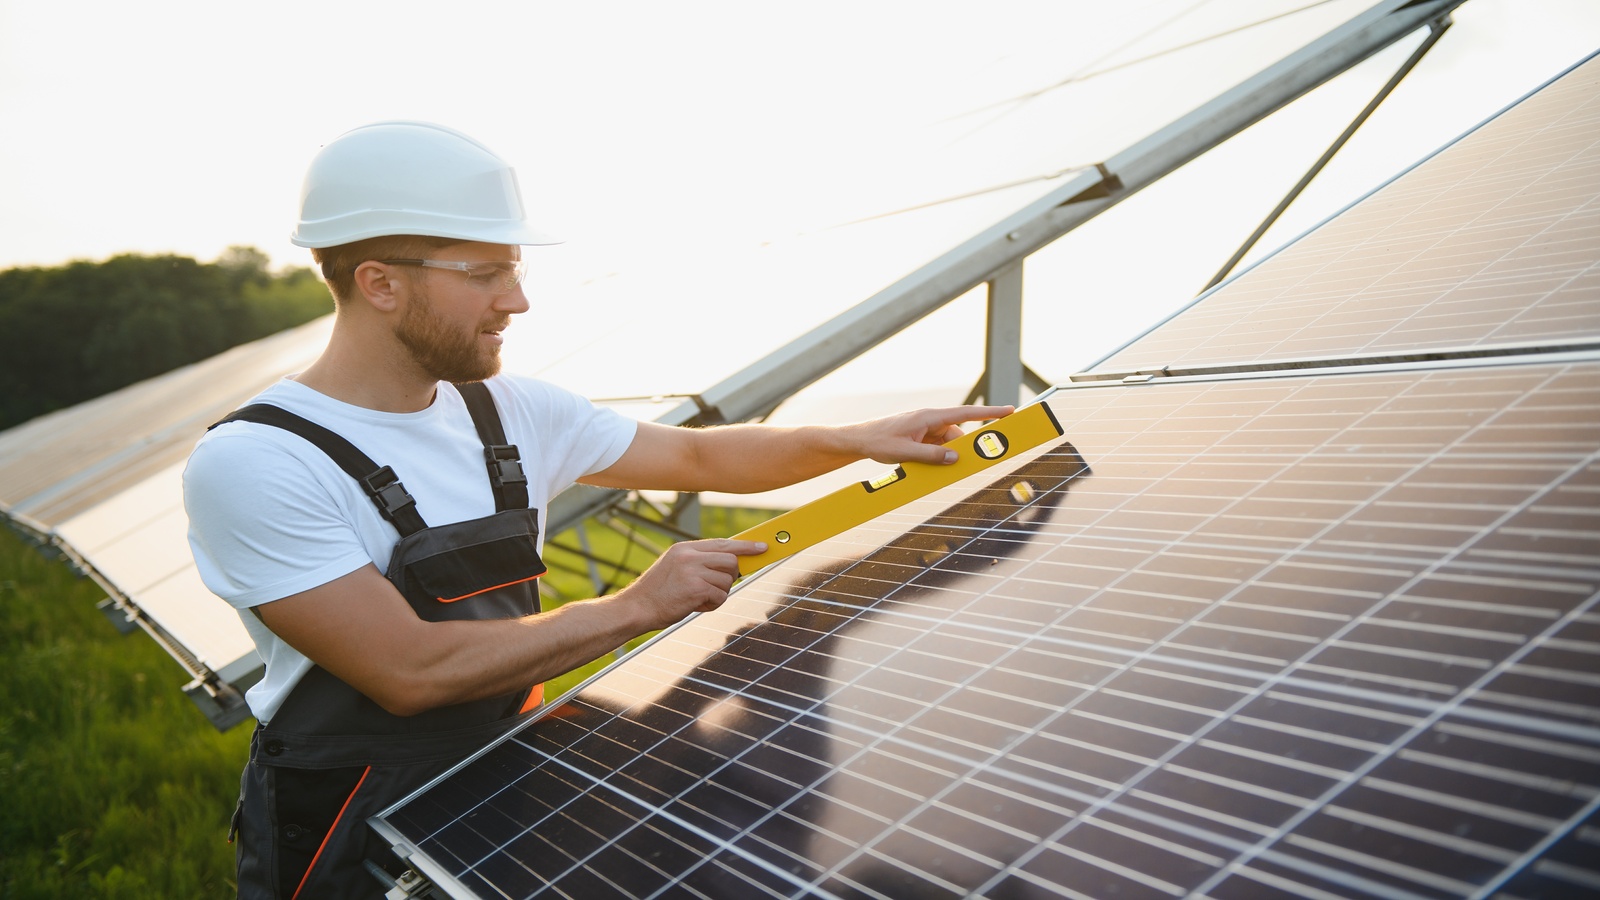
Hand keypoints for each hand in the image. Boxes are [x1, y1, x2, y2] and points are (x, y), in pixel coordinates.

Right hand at [621, 538, 767, 624]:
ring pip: (727, 581)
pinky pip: (721, 596)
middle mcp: (690, 556)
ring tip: (699, 599)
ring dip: (719, 594)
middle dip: (731, 575)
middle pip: (731, 560)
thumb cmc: (659, 592)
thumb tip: (731, 563)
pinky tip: (697, 606)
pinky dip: (713, 605)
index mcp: (685, 548)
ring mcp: (693, 571)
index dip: (745, 546)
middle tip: (717, 586)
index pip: (723, 542)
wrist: (638, 608)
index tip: (763, 547)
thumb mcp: (676, 567)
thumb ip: (699, 561)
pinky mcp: (696, 588)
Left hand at [850, 405, 1013, 465]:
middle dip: (960, 450)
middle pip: (958, 435)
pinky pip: (937, 448)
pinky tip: (924, 466)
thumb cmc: (879, 441)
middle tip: (966, 462)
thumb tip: (955, 458)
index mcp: (929, 417)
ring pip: (948, 444)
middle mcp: (931, 421)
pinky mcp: (921, 438)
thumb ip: (932, 456)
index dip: (990, 413)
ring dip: (944, 457)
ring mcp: (926, 429)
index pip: (966, 413)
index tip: (1009, 411)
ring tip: (926, 465)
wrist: (860, 440)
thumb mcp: (906, 452)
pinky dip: (936, 458)